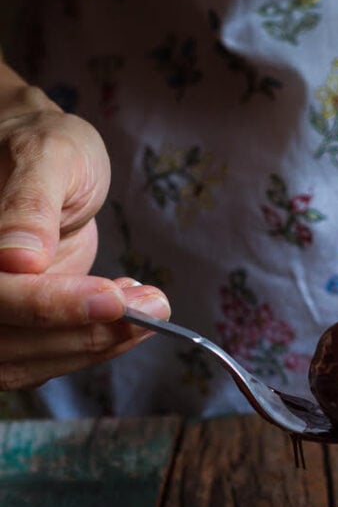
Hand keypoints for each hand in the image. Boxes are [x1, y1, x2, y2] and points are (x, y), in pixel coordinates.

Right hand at [0, 85, 168, 390]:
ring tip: (152, 305)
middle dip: (88, 329)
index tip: (111, 299)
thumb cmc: (42, 145)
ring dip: (101, 342)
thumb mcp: (46, 156)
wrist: (46, 165)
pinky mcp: (19, 331)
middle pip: (10, 340)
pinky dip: (98, 342)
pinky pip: (50, 358)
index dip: (49, 305)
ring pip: (31, 361)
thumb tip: (16, 258)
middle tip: (155, 304)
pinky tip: (131, 312)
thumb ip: (29, 205)